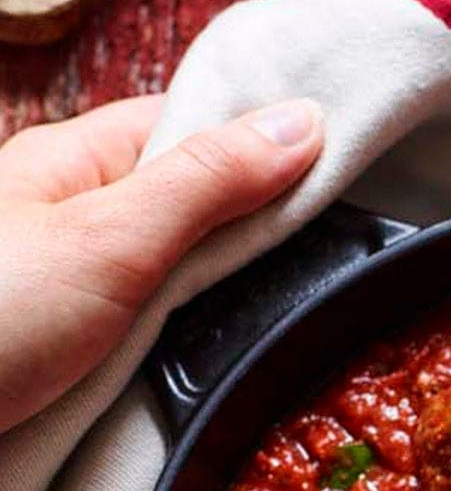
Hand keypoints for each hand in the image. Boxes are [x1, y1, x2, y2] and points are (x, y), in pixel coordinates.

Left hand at [0, 95, 324, 433]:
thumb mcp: (110, 240)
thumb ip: (210, 184)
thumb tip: (305, 120)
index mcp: (72, 163)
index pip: (195, 127)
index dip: (269, 144)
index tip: (348, 177)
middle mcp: (65, 218)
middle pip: (191, 206)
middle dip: (256, 234)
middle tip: (332, 263)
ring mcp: (64, 290)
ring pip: (173, 278)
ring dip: (223, 303)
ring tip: (288, 320)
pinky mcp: (61, 358)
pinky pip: (146, 340)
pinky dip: (185, 352)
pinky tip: (214, 370)